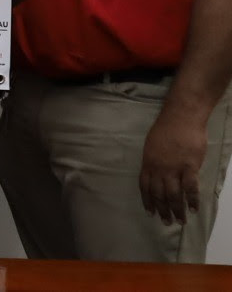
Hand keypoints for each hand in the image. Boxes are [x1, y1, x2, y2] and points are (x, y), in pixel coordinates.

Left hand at [140, 105, 208, 224]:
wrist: (181, 118)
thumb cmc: (166, 129)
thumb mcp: (151, 145)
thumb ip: (153, 161)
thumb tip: (157, 175)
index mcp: (148, 162)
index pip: (145, 186)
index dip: (147, 200)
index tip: (150, 212)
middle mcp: (158, 168)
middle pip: (159, 194)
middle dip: (162, 210)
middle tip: (166, 222)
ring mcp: (174, 168)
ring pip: (173, 195)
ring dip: (176, 210)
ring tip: (180, 221)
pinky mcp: (189, 167)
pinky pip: (190, 188)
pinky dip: (193, 201)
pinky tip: (194, 209)